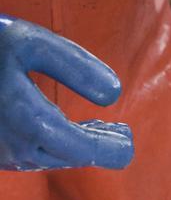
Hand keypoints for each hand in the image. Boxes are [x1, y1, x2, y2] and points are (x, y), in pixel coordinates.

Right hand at [0, 15, 133, 170]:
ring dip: (75, 145)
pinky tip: (66, 130)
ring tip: (102, 132)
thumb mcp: (32, 43)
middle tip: (123, 138)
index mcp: (28, 121)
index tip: (128, 145)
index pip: (80, 148)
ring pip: (46, 156)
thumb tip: (114, 93)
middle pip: (65, 155)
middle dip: (96, 146)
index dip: (107, 149)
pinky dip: (53, 143)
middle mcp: (12, 145)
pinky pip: (26, 152)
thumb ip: (75, 65)